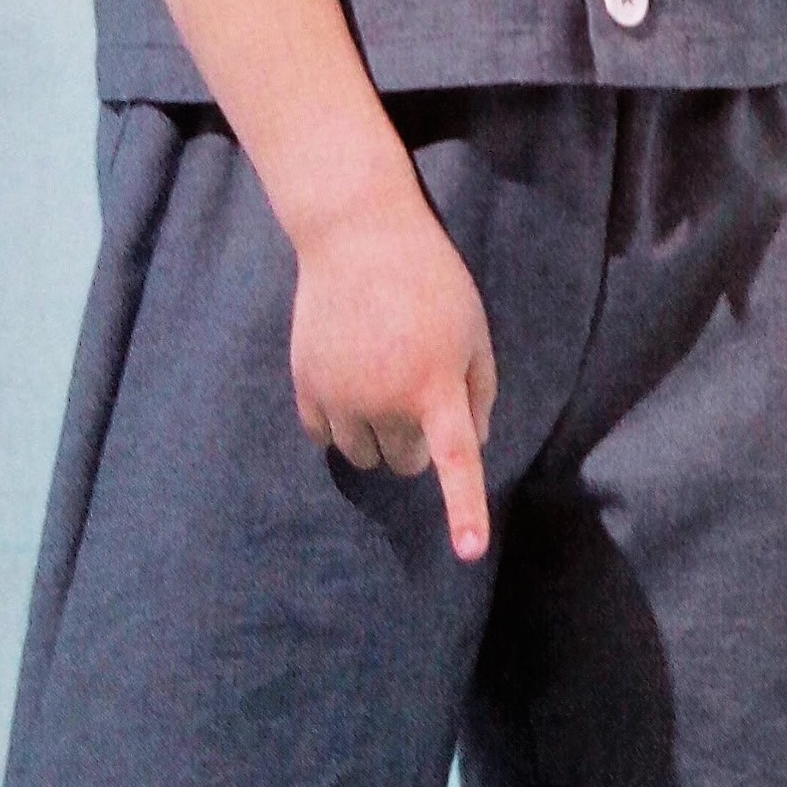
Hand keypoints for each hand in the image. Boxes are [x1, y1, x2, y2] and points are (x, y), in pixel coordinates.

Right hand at [289, 184, 498, 559]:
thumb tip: (470, 446)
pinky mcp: (306, 386)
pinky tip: (347, 380)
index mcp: (436, 384)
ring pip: (364, 458)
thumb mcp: (473, 330)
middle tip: (418, 392)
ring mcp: (341, 395)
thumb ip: (479, 392)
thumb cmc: (430, 281)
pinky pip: (325, 438)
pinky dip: (340, 424)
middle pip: (405, 463)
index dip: (463, 509)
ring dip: (378, 437)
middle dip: (417, 444)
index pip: (455, 459)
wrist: (356, 234)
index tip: (468, 552)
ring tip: (382, 381)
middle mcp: (386, 398)